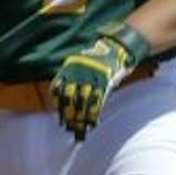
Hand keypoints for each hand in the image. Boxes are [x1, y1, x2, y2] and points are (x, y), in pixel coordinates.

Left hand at [49, 22, 150, 140]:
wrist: (118, 46)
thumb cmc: (101, 56)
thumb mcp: (83, 62)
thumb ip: (74, 76)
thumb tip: (67, 95)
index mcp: (70, 66)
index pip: (57, 88)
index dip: (57, 103)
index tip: (59, 114)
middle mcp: (78, 71)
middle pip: (69, 97)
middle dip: (68, 113)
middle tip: (68, 126)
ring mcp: (91, 76)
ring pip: (82, 101)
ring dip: (81, 117)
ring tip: (80, 128)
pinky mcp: (104, 81)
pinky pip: (97, 100)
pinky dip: (94, 113)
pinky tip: (92, 122)